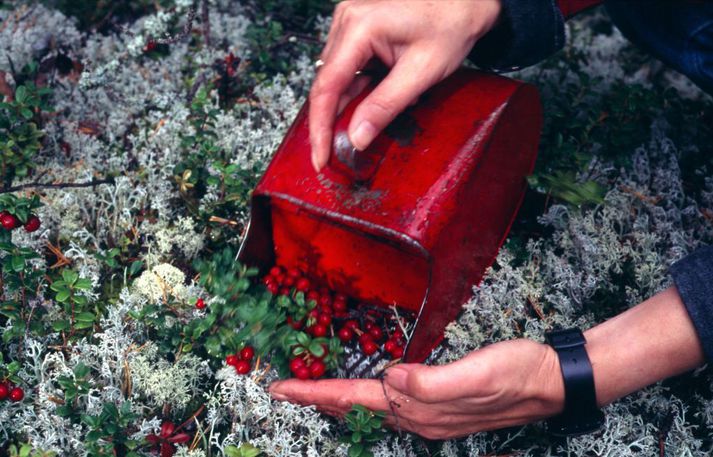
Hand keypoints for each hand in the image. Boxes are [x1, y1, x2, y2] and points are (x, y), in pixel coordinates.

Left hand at [269, 339, 563, 439]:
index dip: (315, 393)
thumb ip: (433, 382)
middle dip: (316, 399)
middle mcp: (420, 417)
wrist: (552, 382)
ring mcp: (430, 415)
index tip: (281, 387)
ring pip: (371, 409)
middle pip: (356, 408)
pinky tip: (365, 392)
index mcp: (422, 409)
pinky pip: (391, 405)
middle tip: (282, 388)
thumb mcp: (478, 375)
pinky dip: (365, 397)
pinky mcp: (441, 405)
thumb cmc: (518, 373)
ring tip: (310, 390)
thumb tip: (391, 378)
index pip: (356, 399)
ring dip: (337, 399)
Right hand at [309, 0, 502, 170]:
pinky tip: (380, 97)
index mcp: (358, 28)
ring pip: (337, 78)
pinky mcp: (357, 30)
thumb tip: (357, 137)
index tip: (320, 156)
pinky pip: (349, 68)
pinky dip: (360, 90)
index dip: (320, 127)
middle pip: (327, 83)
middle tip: (333, 153)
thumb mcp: (420, 73)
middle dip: (331, 121)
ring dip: (349, 105)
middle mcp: (346, 21)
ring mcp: (349, 24)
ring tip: (370, 121)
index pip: (327, 87)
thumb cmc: (450, 25)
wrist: (464, 1)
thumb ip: (385, 107)